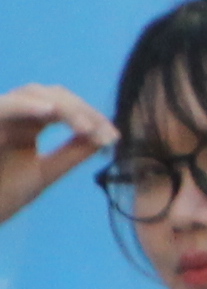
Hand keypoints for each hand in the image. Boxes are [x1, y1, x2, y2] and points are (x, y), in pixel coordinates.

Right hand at [0, 83, 115, 231]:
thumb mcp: (43, 173)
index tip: (113, 138)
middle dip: (83, 110)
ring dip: (62, 106)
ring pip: (31, 92)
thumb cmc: (0, 197)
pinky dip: (24, 105)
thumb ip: (71, 153)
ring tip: (85, 128)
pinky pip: (3, 106)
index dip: (91, 117)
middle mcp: (12, 115)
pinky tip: (49, 111)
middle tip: (105, 135)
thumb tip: (104, 136)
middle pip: (53, 94)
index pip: (65, 107)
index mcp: (28, 124)